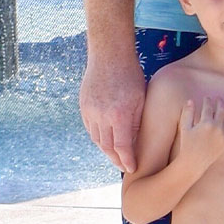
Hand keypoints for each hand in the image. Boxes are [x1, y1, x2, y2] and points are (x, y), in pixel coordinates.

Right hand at [80, 43, 147, 172]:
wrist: (109, 55)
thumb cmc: (130, 75)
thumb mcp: (140, 99)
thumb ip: (136, 122)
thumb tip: (134, 143)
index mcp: (119, 114)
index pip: (122, 146)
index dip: (127, 160)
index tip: (132, 168)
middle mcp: (102, 116)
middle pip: (107, 147)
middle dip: (116, 159)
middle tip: (124, 166)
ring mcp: (90, 111)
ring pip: (97, 139)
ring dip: (106, 150)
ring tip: (116, 155)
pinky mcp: (83, 107)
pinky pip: (90, 128)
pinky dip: (98, 136)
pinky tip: (106, 139)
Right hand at [176, 97, 223, 176]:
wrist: (193, 163)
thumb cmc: (187, 145)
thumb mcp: (185, 128)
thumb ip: (188, 113)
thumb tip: (190, 100)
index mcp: (206, 123)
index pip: (208, 107)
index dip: (207, 101)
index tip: (207, 97)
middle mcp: (217, 128)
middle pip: (221, 111)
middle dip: (219, 103)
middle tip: (218, 98)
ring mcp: (222, 136)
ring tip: (222, 109)